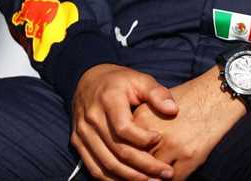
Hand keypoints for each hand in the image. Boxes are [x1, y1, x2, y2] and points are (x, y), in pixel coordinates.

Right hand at [71, 63, 176, 180]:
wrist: (88, 81)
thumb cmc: (120, 81)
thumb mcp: (140, 79)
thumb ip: (157, 93)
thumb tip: (173, 110)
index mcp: (108, 101)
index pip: (123, 128)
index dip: (143, 138)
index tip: (160, 139)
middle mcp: (92, 119)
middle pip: (117, 151)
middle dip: (143, 166)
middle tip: (165, 173)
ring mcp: (82, 134)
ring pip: (105, 164)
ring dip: (129, 177)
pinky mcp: (78, 144)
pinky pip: (94, 168)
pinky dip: (112, 179)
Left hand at [131, 66, 247, 180]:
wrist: (219, 95)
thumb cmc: (190, 98)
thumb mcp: (159, 105)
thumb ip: (142, 125)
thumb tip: (130, 149)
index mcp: (143, 119)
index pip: (125, 148)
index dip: (125, 160)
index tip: (125, 167)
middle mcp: (156, 134)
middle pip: (137, 163)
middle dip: (137, 171)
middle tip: (136, 174)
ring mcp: (174, 147)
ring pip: (152, 176)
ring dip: (152, 178)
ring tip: (154, 177)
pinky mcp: (190, 157)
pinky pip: (173, 179)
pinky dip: (170, 180)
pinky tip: (169, 176)